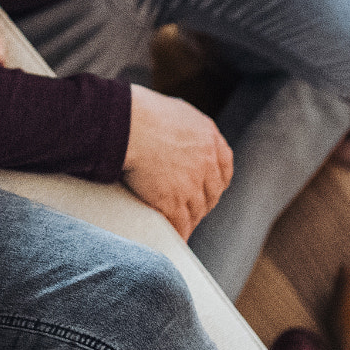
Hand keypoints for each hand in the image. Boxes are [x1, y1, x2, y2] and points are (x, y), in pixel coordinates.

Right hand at [123, 84, 233, 238]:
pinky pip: (180, 223)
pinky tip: (175, 238)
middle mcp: (206, 161)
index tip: (210, 189)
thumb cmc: (139, 111)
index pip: (224, 168)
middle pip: (211, 192)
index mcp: (209, 137)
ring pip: (196, 210)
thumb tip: (176, 132)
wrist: (126, 124)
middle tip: (192, 210)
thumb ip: (184, 127)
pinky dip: (179, 233)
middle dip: (203, 203)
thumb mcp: (174, 111)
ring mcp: (192, 183)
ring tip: (183, 228)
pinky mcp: (174, 200)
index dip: (216, 182)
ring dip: (190, 220)